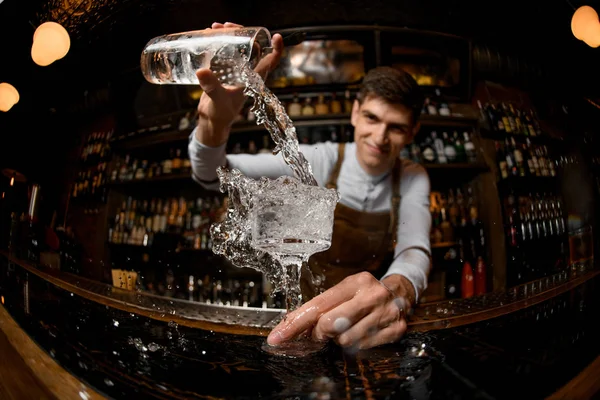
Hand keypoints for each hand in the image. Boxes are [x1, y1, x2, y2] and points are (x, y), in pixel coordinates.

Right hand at [195, 22, 283, 146]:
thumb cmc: (221, 114)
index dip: (277, 49)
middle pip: (253, 47)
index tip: (276, 36)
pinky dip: (219, 41)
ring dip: (229, 35)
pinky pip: (225, 51)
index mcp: (254, 79)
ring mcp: (236, 70)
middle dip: (242, 32)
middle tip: (226, 26)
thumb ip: (212, 87)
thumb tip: (202, 71)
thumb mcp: (217, 99)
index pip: (271, 61)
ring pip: (239, 46)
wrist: (211, 120)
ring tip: (215, 28)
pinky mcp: (224, 70)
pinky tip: (209, 35)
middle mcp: (247, 72)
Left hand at [267, 272, 414, 349]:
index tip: (277, 337)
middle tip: (323, 332)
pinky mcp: (395, 330)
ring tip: (348, 328)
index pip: (318, 305)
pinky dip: (356, 344)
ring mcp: (385, 313)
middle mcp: (372, 296)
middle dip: (320, 333)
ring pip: (345, 340)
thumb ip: (323, 306)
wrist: (402, 294)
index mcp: (356, 282)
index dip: (295, 323)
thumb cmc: (364, 293)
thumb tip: (293, 326)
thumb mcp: (345, 290)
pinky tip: (361, 333)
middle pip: (330, 324)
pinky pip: (363, 348)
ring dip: (340, 339)